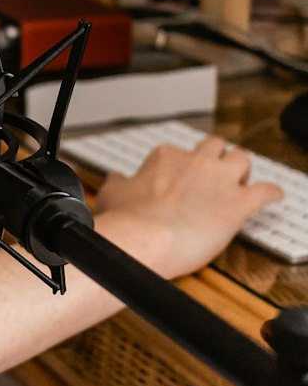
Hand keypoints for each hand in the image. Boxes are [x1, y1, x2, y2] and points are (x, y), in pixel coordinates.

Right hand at [92, 135, 284, 279]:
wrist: (143, 240)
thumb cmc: (127, 221)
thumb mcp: (111, 195)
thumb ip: (117, 184)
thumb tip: (115, 178)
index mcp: (166, 158)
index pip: (180, 153)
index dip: (183, 167)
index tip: (181, 180)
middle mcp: (195, 162)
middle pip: (215, 146)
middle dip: (218, 157)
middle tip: (216, 172)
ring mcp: (219, 180)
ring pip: (242, 158)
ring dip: (243, 169)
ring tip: (243, 180)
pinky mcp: (239, 203)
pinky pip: (266, 191)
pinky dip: (272, 193)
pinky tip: (274, 196)